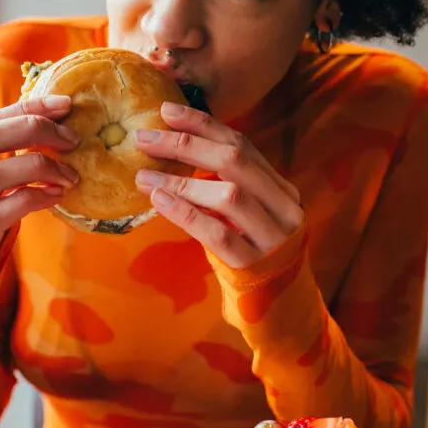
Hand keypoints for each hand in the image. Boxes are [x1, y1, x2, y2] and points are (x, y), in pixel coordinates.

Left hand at [134, 102, 303, 267]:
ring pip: (229, 195)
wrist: (282, 316)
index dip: (203, 125)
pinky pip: (218, 233)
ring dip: (181, 180)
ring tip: (143, 174)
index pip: (242, 145)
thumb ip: (223, 188)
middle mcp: (284, 209)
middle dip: (186, 144)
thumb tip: (174, 152)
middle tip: (144, 137)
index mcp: (281, 190)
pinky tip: (160, 200)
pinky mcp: (256, 267)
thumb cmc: (252, 260)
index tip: (166, 110)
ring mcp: (274, 239)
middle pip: (235, 161)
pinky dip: (187, 213)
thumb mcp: (244, 219)